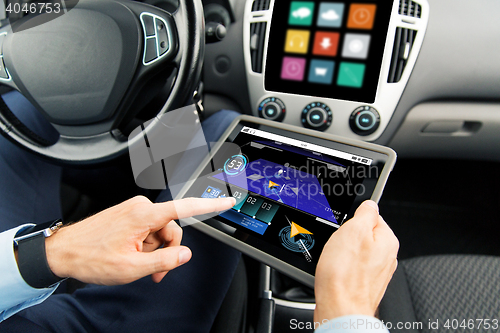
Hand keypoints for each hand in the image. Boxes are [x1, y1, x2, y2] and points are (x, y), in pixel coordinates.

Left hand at [45, 196, 235, 284]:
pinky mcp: (128, 216)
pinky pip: (148, 230)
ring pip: (160, 232)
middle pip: (172, 229)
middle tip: (155, 271)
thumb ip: (164, 260)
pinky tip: (132, 257)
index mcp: (144, 214)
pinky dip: (146, 246)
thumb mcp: (132, 267)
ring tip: (138, 266)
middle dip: (167, 252)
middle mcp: (140, 207)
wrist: (63, 252)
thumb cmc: (91, 257)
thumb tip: (185, 255)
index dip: (209, 206)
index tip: (227, 201)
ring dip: (154, 252)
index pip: (185, 208)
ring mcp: (133, 210)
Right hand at [314, 200, 398, 321]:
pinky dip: (340, 268)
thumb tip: (369, 204)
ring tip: (334, 261)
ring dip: (341, 254)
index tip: (343, 225)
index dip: (353, 218)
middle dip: (346, 237)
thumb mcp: (353, 230)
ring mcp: (375, 273)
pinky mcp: (363, 285)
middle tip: (337, 245)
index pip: (371, 216)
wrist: (339, 310)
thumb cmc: (345, 275)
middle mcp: (386, 257)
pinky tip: (334, 272)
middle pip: (362, 235)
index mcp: (387, 240)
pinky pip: (350, 268)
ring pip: (354, 252)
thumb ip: (365, 213)